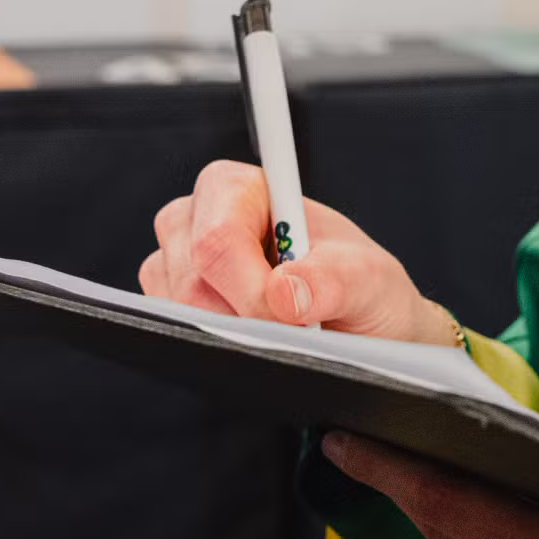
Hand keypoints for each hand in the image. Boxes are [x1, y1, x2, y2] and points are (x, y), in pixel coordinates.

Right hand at [139, 160, 450, 343]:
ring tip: (281, 330)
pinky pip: (172, 336)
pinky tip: (255, 341)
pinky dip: (217, 349)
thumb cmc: (360, 287)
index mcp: (240, 189)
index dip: (250, 286)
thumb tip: (283, 293)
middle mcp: (199, 219)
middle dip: (247, 320)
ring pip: (179, 314)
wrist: (359, 326)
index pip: (218, 236)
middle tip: (298, 329)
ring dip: (235, 337)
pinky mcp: (169, 305)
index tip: (292, 316)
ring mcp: (176, 264)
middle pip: (192, 283)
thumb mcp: (370, 279)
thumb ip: (335, 280)